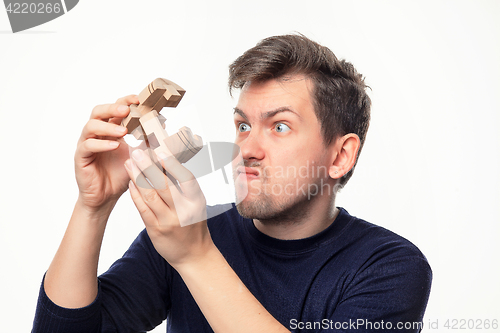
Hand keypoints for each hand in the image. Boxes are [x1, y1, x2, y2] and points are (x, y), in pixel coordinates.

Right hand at [75, 95, 139, 211]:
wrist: (107, 196)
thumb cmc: (120, 175)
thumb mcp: (139, 155)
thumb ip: (148, 140)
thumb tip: (162, 125)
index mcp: (111, 130)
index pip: (115, 109)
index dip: (126, 101)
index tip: (139, 100)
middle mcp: (97, 134)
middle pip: (99, 112)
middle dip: (113, 108)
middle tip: (127, 110)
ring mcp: (87, 144)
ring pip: (91, 127)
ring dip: (108, 127)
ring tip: (124, 131)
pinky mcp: (81, 157)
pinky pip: (88, 146)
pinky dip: (101, 144)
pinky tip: (114, 146)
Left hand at [124, 148, 210, 267]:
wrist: (194, 255)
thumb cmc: (194, 225)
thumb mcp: (196, 204)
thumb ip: (184, 186)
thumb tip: (168, 161)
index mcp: (196, 201)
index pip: (186, 178)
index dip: (173, 164)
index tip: (160, 150)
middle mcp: (183, 211)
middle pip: (164, 184)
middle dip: (148, 165)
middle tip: (137, 151)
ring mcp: (169, 221)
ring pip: (150, 195)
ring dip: (137, 176)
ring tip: (129, 163)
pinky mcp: (156, 230)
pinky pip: (142, 208)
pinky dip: (135, 194)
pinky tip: (131, 182)